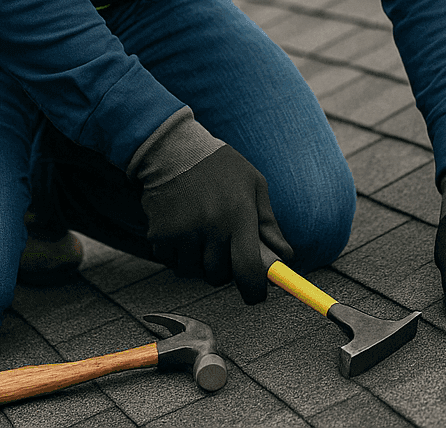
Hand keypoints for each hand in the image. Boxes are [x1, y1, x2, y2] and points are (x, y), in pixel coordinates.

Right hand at [139, 143, 292, 303]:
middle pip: (219, 276)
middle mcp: (210, 226)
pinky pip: (172, 263)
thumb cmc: (221, 167)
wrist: (173, 150)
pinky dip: (179, 255)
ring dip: (200, 263)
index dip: (254, 290)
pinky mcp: (159, 234)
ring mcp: (183, 232)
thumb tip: (285, 258)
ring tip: (203, 233)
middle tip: (224, 246)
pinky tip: (183, 230)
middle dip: (225, 269)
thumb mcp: (254, 185)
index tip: (255, 295)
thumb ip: (269, 224)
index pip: (248, 269)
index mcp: (238, 215)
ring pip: (194, 272)